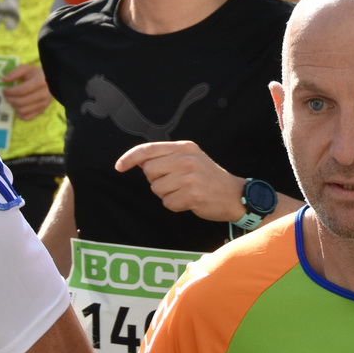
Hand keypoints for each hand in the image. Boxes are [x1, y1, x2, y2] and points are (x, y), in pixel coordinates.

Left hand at [2, 63, 51, 120]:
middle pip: (21, 102)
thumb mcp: (27, 69)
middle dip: (10, 99)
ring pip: (23, 110)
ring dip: (14, 106)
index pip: (21, 91)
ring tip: (12, 100)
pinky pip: (27, 117)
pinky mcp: (42, 110)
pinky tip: (18, 107)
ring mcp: (43, 104)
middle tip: (6, 95)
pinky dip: (19, 114)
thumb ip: (14, 73)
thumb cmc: (37, 74)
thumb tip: (4, 80)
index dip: (9, 92)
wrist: (51, 82)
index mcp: (40, 82)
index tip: (4, 90)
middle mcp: (43, 94)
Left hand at [116, 140, 244, 221]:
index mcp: (184, 147)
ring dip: (167, 194)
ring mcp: (190, 177)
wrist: (234, 195)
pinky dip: (175, 205)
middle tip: (176, 182)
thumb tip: (139, 162)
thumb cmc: (208, 178)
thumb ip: (167, 157)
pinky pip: (168, 203)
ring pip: (157, 189)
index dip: (130, 158)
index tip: (119, 167)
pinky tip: (189, 201)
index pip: (148, 149)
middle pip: (149, 171)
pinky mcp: (192, 194)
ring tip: (185, 191)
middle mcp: (186, 159)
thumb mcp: (191, 158)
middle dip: (157, 180)